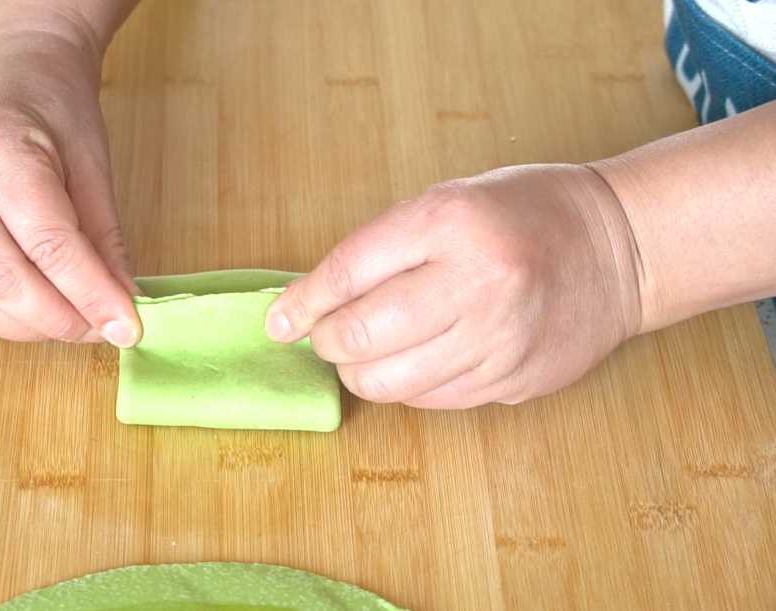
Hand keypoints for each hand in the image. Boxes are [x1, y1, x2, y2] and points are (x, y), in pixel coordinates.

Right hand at [0, 22, 139, 345]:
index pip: (44, 236)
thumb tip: (120, 310)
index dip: (88, 291)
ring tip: (76, 323)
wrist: (10, 70)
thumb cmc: (54, 107)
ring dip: (30, 327)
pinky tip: (40, 313)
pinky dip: (4, 317)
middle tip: (103, 331)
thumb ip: (103, 238)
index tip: (127, 326)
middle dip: (58, 317)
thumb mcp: (93, 162)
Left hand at [266, 164, 642, 408]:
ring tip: (365, 352)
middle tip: (326, 336)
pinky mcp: (514, 379)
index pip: (349, 271)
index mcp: (451, 221)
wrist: (621, 246)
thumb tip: (310, 301)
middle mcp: (476, 282)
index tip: (278, 321)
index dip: (303, 303)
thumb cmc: (523, 213)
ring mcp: (499, 338)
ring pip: (392, 382)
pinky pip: (432, 399)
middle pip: (363, 335)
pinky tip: (415, 360)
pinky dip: (406, 386)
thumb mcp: (449, 202)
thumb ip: (383, 249)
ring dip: (360, 372)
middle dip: (327, 342)